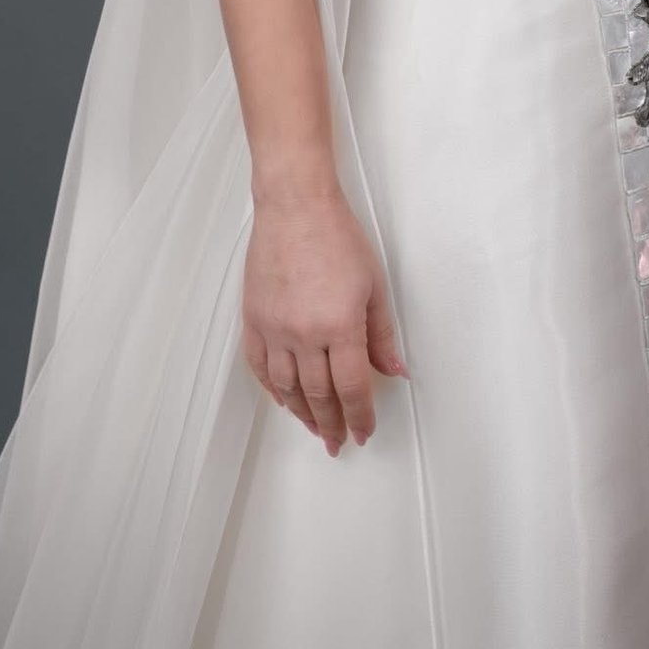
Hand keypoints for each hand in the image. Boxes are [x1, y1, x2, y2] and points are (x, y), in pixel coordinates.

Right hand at [241, 182, 407, 455]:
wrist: (295, 206)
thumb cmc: (337, 237)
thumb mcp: (374, 284)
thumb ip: (382, 333)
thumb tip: (394, 371)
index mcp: (339, 326)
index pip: (353, 387)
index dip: (360, 415)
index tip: (363, 432)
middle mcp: (304, 334)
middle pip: (319, 395)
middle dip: (332, 423)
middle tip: (338, 441)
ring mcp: (274, 328)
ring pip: (286, 387)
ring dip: (302, 413)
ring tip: (314, 427)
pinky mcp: (253, 318)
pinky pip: (259, 366)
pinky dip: (271, 388)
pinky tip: (282, 399)